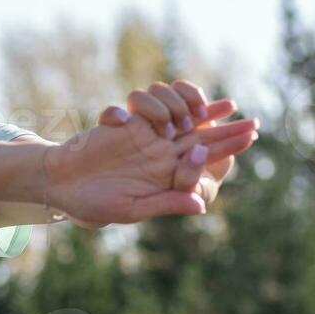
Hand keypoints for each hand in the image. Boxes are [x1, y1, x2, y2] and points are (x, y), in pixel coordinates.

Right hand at [44, 107, 257, 225]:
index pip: (202, 160)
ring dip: (195, 113)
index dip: (227, 148)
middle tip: (254, 121)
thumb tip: (202, 204)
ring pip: (178, 120)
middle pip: (199, 137)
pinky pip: (147, 110)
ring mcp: (144, 138)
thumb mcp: (133, 209)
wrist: (60, 184)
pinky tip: (171, 104)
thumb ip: (167, 202)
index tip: (251, 136)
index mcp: (165, 178)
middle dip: (226, 128)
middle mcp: (159, 156)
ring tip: (216, 110)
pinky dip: (159, 105)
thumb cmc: (94, 203)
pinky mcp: (126, 124)